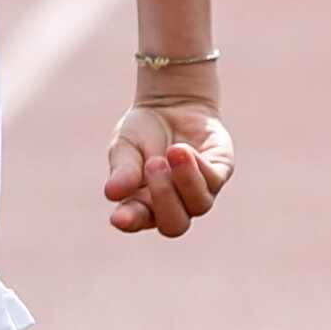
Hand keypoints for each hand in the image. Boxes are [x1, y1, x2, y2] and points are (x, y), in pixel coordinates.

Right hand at [105, 100, 232, 238]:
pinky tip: (183, 149)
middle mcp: (173, 206)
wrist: (170, 104)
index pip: (137, 220)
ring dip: (185, 181)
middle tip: (153, 164)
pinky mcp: (219, 172)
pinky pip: (213, 180)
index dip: (130, 221)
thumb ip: (123, 170)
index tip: (118, 217)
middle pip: (175, 225)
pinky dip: (198, 166)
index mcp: (143, 205)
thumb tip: (112, 193)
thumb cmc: (142, 132)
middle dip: (164, 197)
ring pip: (200, 205)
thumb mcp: (125, 146)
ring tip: (173, 151)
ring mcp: (199, 192)